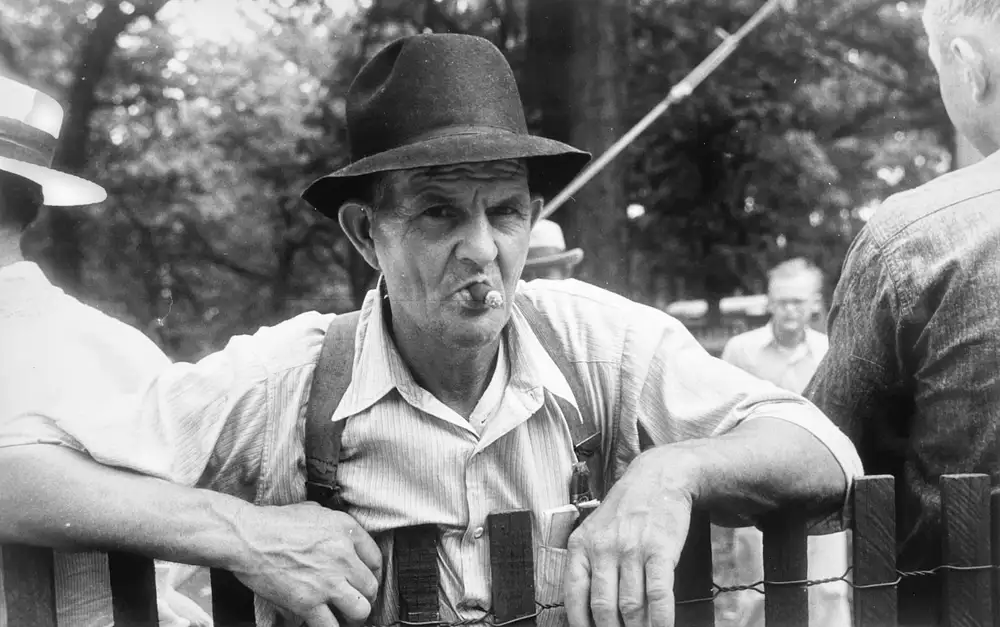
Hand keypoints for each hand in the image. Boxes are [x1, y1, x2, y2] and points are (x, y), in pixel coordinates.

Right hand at [231, 502, 381, 626]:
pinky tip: (326, 622)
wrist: (248, 538)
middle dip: (365, 596)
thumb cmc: (274, 523)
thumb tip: (340, 536)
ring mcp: (327, 582)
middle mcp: (342, 556)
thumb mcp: (314, 510)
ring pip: (360, 610)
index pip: (376, 558)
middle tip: (356, 599)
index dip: (374, 573)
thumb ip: (333, 524)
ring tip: (346, 615)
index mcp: (345, 530)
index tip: (367, 580)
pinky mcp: (308, 603)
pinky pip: (331, 626)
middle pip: (372, 587)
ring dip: (354, 615)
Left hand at [564, 449, 692, 626]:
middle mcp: (603, 549)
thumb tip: (589, 611)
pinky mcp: (658, 550)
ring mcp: (631, 549)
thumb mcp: (594, 531)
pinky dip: (660, 619)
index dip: (583, 625)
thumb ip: (588, 565)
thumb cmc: (625, 510)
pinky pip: (657, 595)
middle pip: (603, 608)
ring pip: (630, 606)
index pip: (575, 597)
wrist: (657, 478)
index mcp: (581, 546)